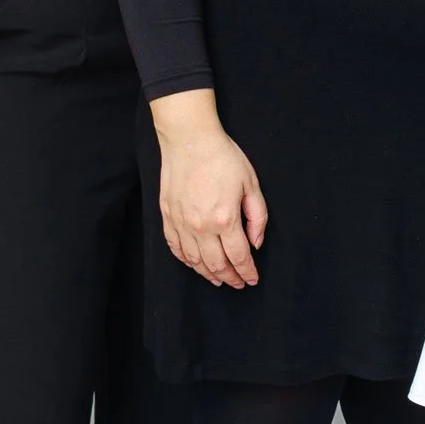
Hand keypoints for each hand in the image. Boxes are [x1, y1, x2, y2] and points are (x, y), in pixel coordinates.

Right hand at [153, 96, 266, 286]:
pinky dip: (186, 261)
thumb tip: (256, 243)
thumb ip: (257, 217)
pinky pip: (175, 248)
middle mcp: (200, 226)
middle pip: (216, 264)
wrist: (189, 139)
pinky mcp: (167, 217)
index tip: (252, 279)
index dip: (247, 272)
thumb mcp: (251, 184)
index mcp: (224, 218)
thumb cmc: (223, 158)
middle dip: (230, 278)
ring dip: (208, 274)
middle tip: (238, 284)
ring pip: (194, 261)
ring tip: (219, 280)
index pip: (238, 256)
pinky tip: (195, 264)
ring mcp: (181, 223)